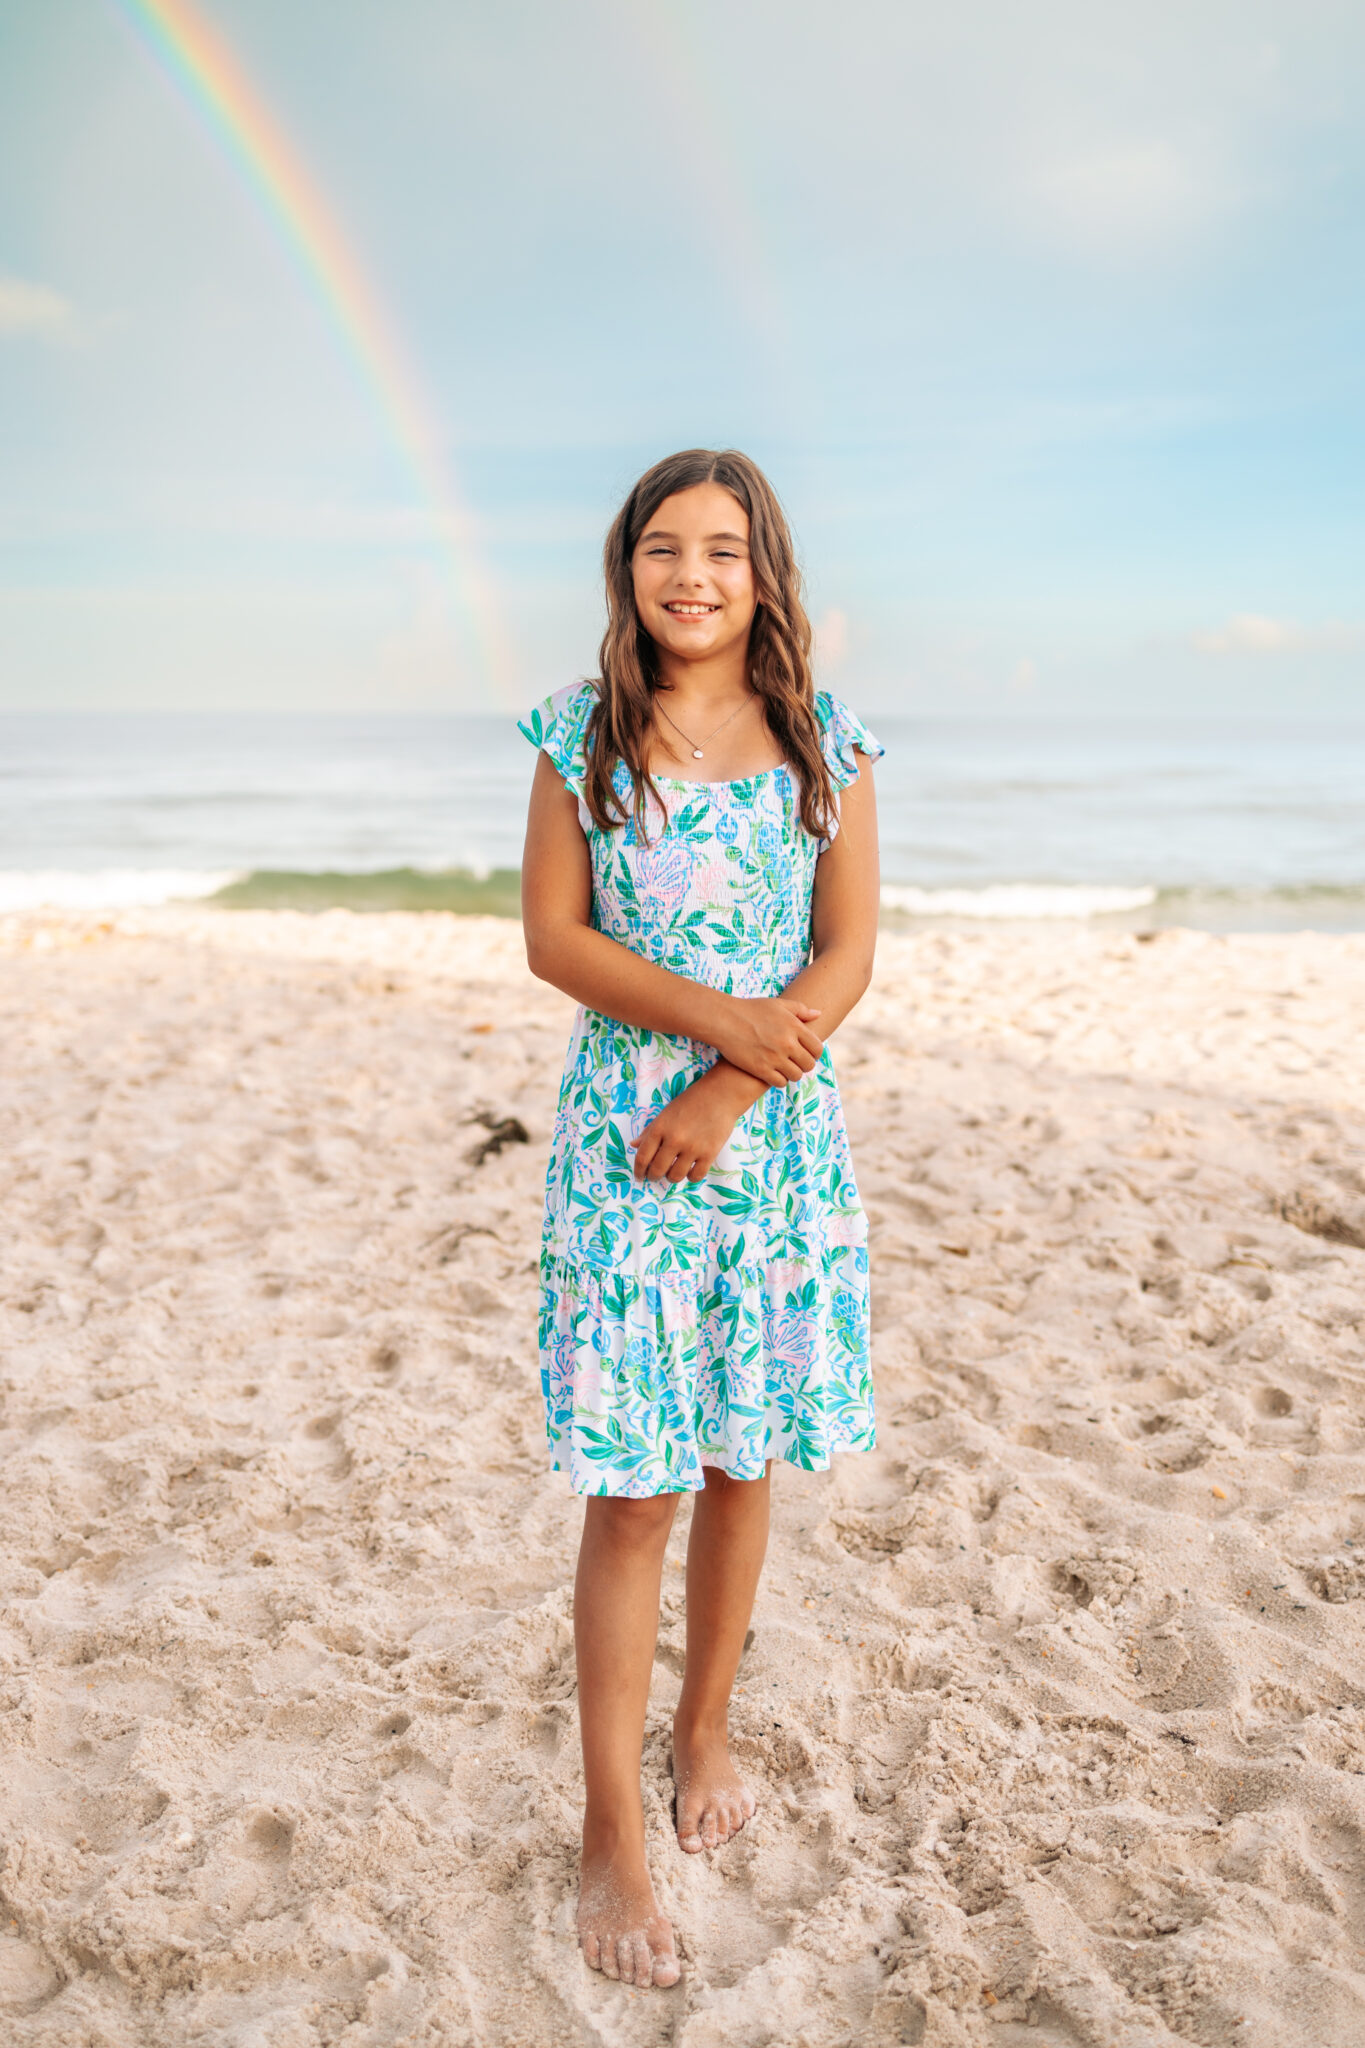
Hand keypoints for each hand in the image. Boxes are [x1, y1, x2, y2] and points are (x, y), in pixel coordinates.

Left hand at [630, 1069, 744, 1183]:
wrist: (720, 1095)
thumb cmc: (690, 1102)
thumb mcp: (665, 1113)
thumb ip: (649, 1131)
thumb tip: (634, 1145)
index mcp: (660, 1128)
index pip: (642, 1157)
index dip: (638, 1171)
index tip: (639, 1176)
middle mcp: (674, 1140)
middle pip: (657, 1170)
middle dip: (653, 1177)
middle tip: (654, 1177)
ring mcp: (692, 1148)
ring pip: (675, 1176)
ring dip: (671, 1177)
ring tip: (672, 1172)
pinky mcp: (709, 1154)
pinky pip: (695, 1176)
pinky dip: (690, 1177)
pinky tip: (689, 1170)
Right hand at [711, 996, 823, 1086]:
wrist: (725, 1020)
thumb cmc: (751, 1010)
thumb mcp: (777, 1004)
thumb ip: (800, 1009)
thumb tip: (818, 1014)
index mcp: (795, 1027)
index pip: (817, 1048)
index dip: (814, 1053)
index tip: (807, 1053)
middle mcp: (787, 1043)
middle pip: (808, 1064)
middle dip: (804, 1064)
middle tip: (795, 1062)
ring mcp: (775, 1058)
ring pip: (796, 1076)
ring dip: (792, 1073)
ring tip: (784, 1068)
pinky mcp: (761, 1069)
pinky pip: (780, 1082)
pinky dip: (779, 1080)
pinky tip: (773, 1073)